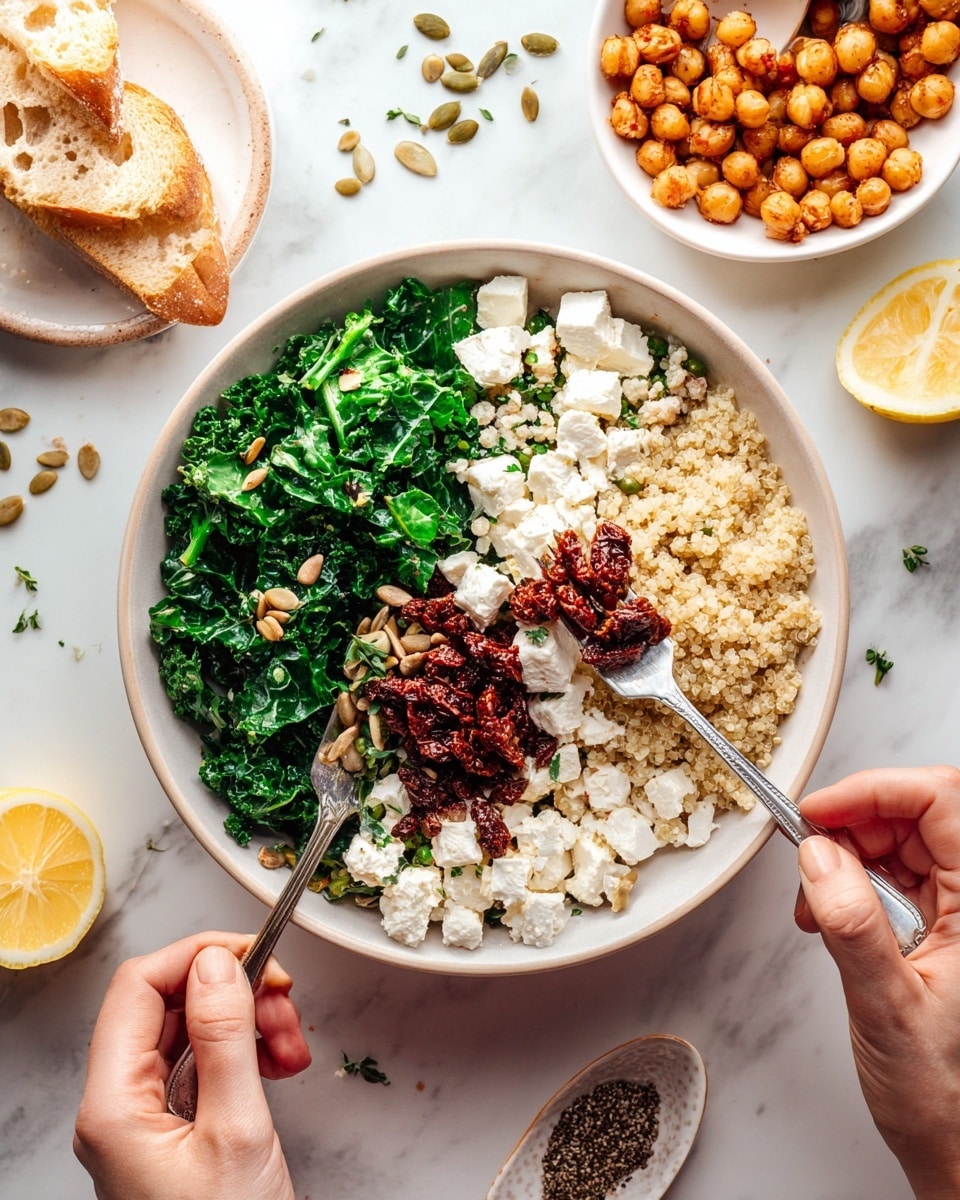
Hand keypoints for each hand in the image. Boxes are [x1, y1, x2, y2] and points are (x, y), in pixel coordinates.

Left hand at [74, 932, 311, 1199]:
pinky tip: (280, 1064)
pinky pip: (207, 1062)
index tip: (255, 951)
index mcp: (113, 1105)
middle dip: (235, 992)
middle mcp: (120, 1106)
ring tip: (291, 1045)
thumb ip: (224, 1038)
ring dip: (250, 1021)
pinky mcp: (176, 1128)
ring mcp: (146, 1118)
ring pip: (194, 1029)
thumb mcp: (236, 1130)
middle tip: (285, 1003)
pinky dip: (249, 1051)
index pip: (139, 987)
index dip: (197, 956)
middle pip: (169, 1004)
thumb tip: (216, 962)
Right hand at [794, 766, 959, 1199]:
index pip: (941, 802)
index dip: (876, 792)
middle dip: (853, 826)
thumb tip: (819, 856)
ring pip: (898, 841)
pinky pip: (888, 876)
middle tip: (809, 858)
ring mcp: (956, 912)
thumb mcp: (887, 1006)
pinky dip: (847, 885)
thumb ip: (853, 925)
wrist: (953, 1144)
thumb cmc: (943, 1092)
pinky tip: (828, 917)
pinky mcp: (935, 925)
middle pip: (916, 815)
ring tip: (815, 903)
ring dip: (845, 859)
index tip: (818, 811)